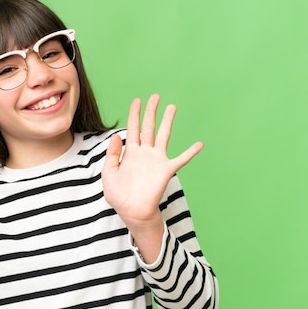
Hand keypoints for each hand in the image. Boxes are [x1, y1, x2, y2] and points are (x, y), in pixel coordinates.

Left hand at [102, 94, 202, 259]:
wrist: (132, 212)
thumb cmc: (119, 195)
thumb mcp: (108, 174)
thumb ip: (112, 155)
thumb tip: (115, 136)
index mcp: (130, 153)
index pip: (132, 129)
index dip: (134, 114)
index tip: (137, 100)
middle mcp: (144, 153)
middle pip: (148, 127)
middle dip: (151, 111)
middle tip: (155, 96)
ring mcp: (156, 160)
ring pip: (163, 136)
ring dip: (167, 122)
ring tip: (172, 107)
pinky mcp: (165, 170)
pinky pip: (181, 159)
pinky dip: (190, 152)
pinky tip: (199, 144)